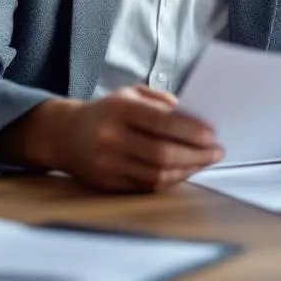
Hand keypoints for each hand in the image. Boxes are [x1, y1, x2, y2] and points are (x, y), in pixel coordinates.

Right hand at [8, 86, 223, 191]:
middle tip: (217, 152)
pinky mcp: (108, 184)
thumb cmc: (106, 112)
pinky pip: (147, 186)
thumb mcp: (130, 94)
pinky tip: (185, 170)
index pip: (162, 122)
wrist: (63, 135)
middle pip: (162, 153)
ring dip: (188, 169)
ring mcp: (108, 164)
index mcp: (119, 109)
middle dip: (196, 154)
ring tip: (205, 161)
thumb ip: (161, 102)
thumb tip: (194, 117)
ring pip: (157, 174)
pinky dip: (171, 179)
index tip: (213, 134)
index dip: (191, 131)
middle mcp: (111, 138)